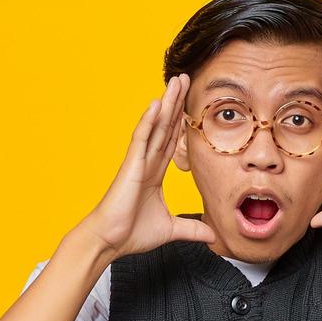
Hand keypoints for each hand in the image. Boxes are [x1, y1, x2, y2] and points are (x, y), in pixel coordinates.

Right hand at [81, 73, 219, 258]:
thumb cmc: (132, 234)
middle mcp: (146, 163)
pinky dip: (148, 121)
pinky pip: (141, 139)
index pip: (171, 141)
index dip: (181, 121)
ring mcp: (137, 162)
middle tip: (186, 79)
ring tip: (176, 82)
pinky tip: (156, 104)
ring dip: (166, 103)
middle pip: (165, 126)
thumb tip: (212, 236)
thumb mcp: (171, 230)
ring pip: (155, 126)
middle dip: (176, 103)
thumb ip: (191, 230)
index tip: (191, 104)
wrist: (109, 241)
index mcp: (154, 173)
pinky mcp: (130, 167)